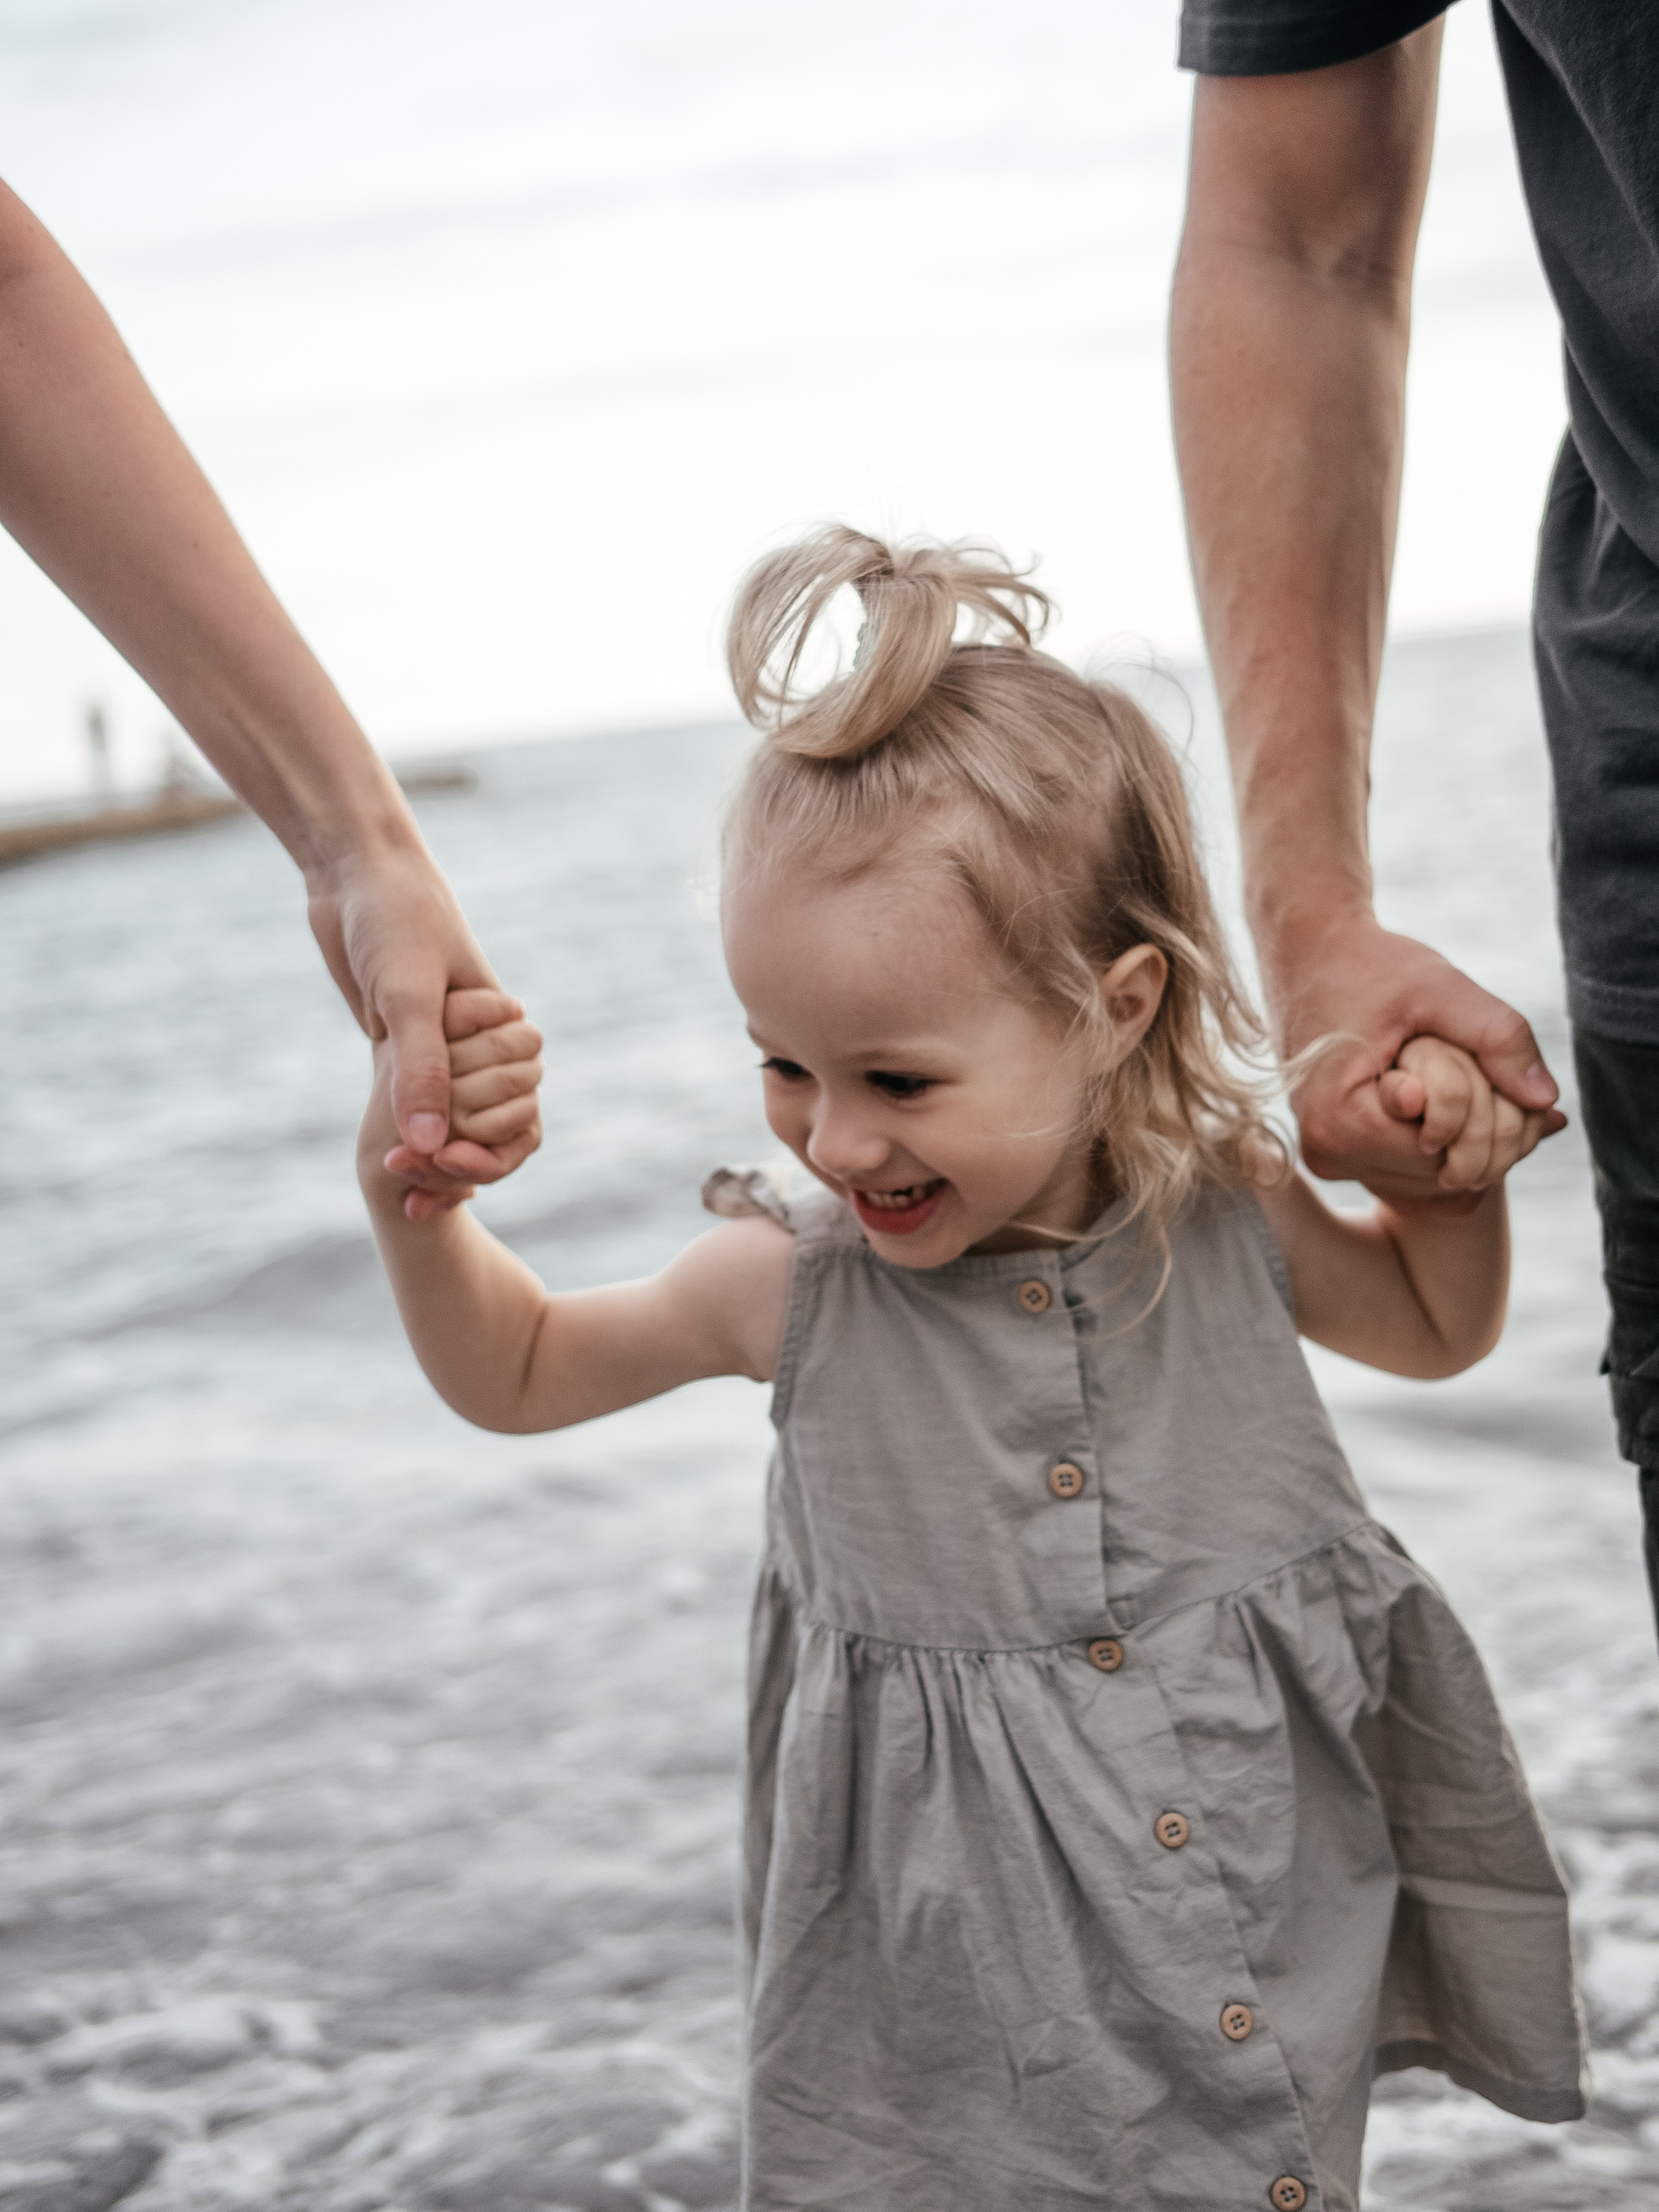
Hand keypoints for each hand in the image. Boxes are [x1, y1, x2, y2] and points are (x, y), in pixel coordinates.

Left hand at [310, 846, 541, 1200]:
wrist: (354, 872)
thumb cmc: (395, 918)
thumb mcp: (408, 993)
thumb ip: (422, 1069)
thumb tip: (429, 1147)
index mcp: (503, 1028)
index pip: (520, 1116)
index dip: (487, 1151)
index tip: (440, 1162)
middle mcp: (480, 1041)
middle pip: (489, 1130)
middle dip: (454, 1162)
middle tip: (403, 1171)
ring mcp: (443, 1045)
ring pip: (456, 1126)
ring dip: (435, 1161)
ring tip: (400, 1183)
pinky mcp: (404, 1045)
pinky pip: (422, 1108)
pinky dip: (414, 1143)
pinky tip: (393, 1164)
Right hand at [1273, 914, 1564, 1208]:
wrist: (1307, 951)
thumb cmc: (1368, 964)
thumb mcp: (1440, 988)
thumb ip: (1499, 1038)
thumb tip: (1547, 1100)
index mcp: (1339, 1123)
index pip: (1449, 1151)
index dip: (1483, 1108)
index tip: (1469, 1051)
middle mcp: (1327, 1154)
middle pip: (1441, 1170)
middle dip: (1476, 1122)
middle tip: (1468, 1058)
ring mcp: (1329, 1157)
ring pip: (1429, 1174)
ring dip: (1459, 1130)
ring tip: (1440, 1067)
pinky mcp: (1336, 1151)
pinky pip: (1410, 1166)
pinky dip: (1438, 1133)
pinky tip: (1431, 1086)